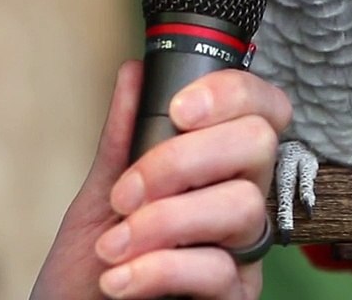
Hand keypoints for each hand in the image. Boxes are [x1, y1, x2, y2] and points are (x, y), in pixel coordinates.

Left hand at [31, 59, 291, 299]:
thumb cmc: (91, 268)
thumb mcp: (100, 195)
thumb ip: (123, 138)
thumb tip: (134, 73)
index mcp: (216, 166)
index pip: (260, 108)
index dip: (232, 94)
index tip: (179, 110)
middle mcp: (239, 199)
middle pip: (257, 144)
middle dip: (183, 159)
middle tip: (127, 192)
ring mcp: (243, 249)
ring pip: (241, 205)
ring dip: (163, 221)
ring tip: (113, 247)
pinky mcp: (238, 297)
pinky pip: (218, 268)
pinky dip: (159, 269)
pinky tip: (121, 279)